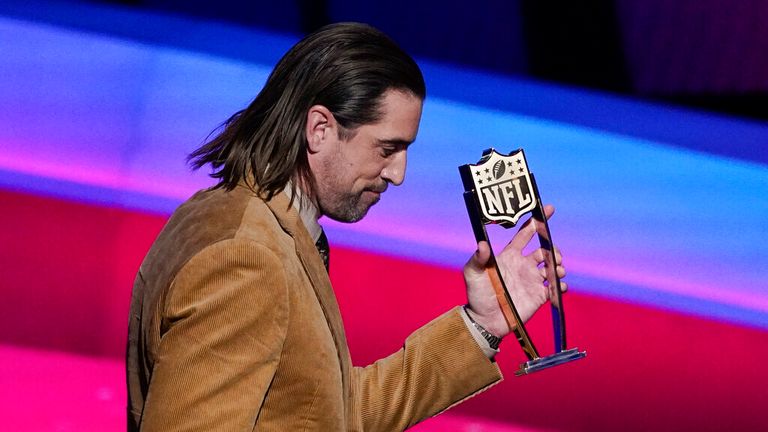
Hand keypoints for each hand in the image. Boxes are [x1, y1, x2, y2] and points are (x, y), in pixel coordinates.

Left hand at [463, 205, 565, 336]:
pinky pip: (556, 288)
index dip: (536, 222)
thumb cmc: (477, 294)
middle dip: (553, 248)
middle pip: (545, 249)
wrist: (485, 321)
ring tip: (556, 271)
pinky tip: (557, 287)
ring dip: (559, 266)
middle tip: (553, 255)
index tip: (549, 209)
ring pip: (553, 267)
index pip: (526, 234)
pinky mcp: (539, 296)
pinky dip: (561, 286)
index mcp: (510, 256)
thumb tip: (482, 244)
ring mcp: (532, 280)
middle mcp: (523, 265)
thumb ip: (478, 259)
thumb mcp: (473, 274)